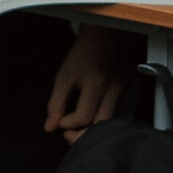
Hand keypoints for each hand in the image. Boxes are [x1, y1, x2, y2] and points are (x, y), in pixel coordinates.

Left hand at [46, 25, 131, 141]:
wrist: (103, 37)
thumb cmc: (81, 55)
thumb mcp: (63, 76)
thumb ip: (56, 103)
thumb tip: (49, 127)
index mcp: (95, 83)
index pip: (83, 116)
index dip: (68, 124)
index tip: (59, 120)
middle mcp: (112, 90)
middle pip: (100, 125)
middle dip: (82, 135)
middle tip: (67, 135)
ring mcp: (120, 92)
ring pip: (108, 123)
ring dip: (91, 131)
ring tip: (75, 130)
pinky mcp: (122, 93)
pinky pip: (111, 115)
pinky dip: (98, 123)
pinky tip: (86, 122)